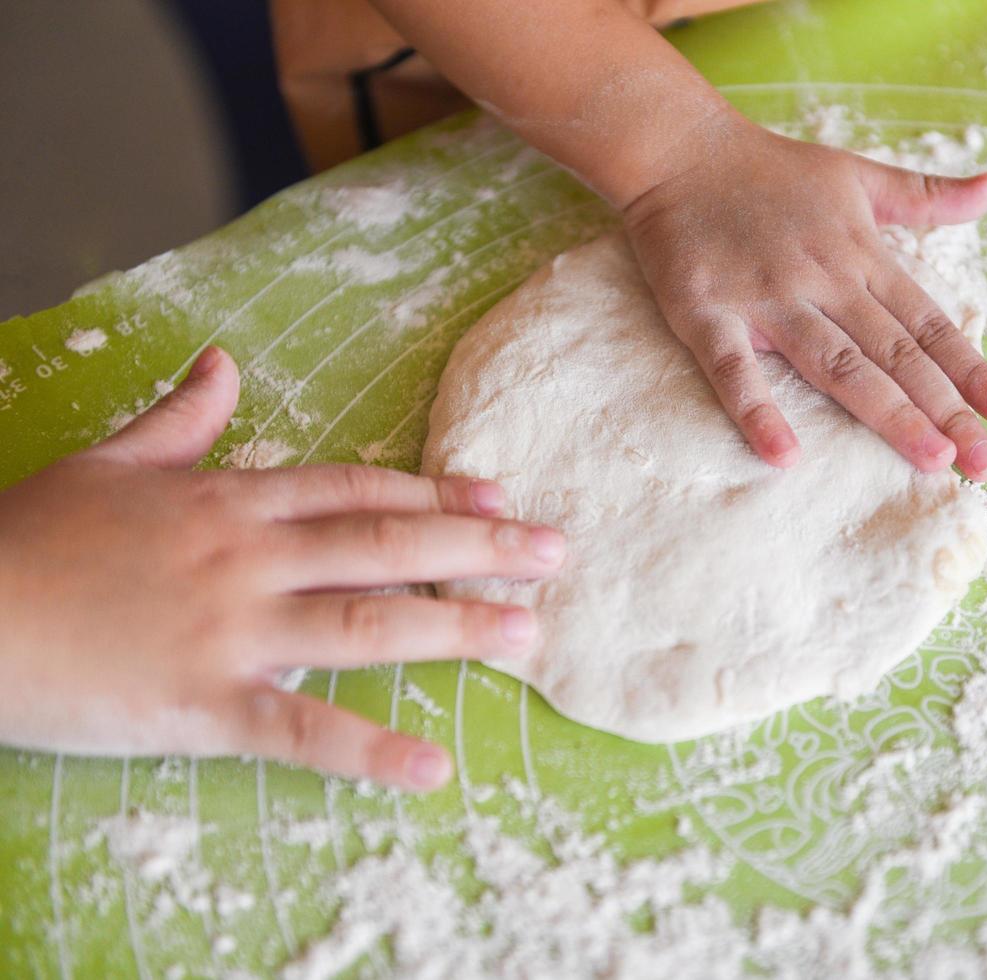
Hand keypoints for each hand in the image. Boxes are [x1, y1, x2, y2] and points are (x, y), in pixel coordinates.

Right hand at [0, 348, 563, 790]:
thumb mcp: (109, 460)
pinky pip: (298, 728)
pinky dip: (368, 748)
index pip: (358, 489)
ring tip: (527, 632)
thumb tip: (224, 361)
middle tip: (556, 553)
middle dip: (479, 546)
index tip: (501, 496)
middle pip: (386, 544)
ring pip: (364, 622)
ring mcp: (229, 628)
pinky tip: (432, 766)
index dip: (436, 492)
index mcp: (230, 498)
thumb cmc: (28, 536)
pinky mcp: (199, 701)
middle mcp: (247, 556)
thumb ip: (180, 416)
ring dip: (453, 627)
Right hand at [621, 118, 986, 479]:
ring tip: (930, 458)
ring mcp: (765, 296)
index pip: (926, 322)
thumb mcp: (858, 175)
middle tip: (985, 462)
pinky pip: (734, 368)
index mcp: (861, 255)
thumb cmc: (771, 170)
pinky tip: (784, 455)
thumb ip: (925, 195)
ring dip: (886, 412)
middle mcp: (823, 279)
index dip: (969, 368)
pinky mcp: (706, 311)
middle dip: (945, 408)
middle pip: (894, 354)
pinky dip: (757, 410)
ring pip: (835, 364)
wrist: (677, 149)